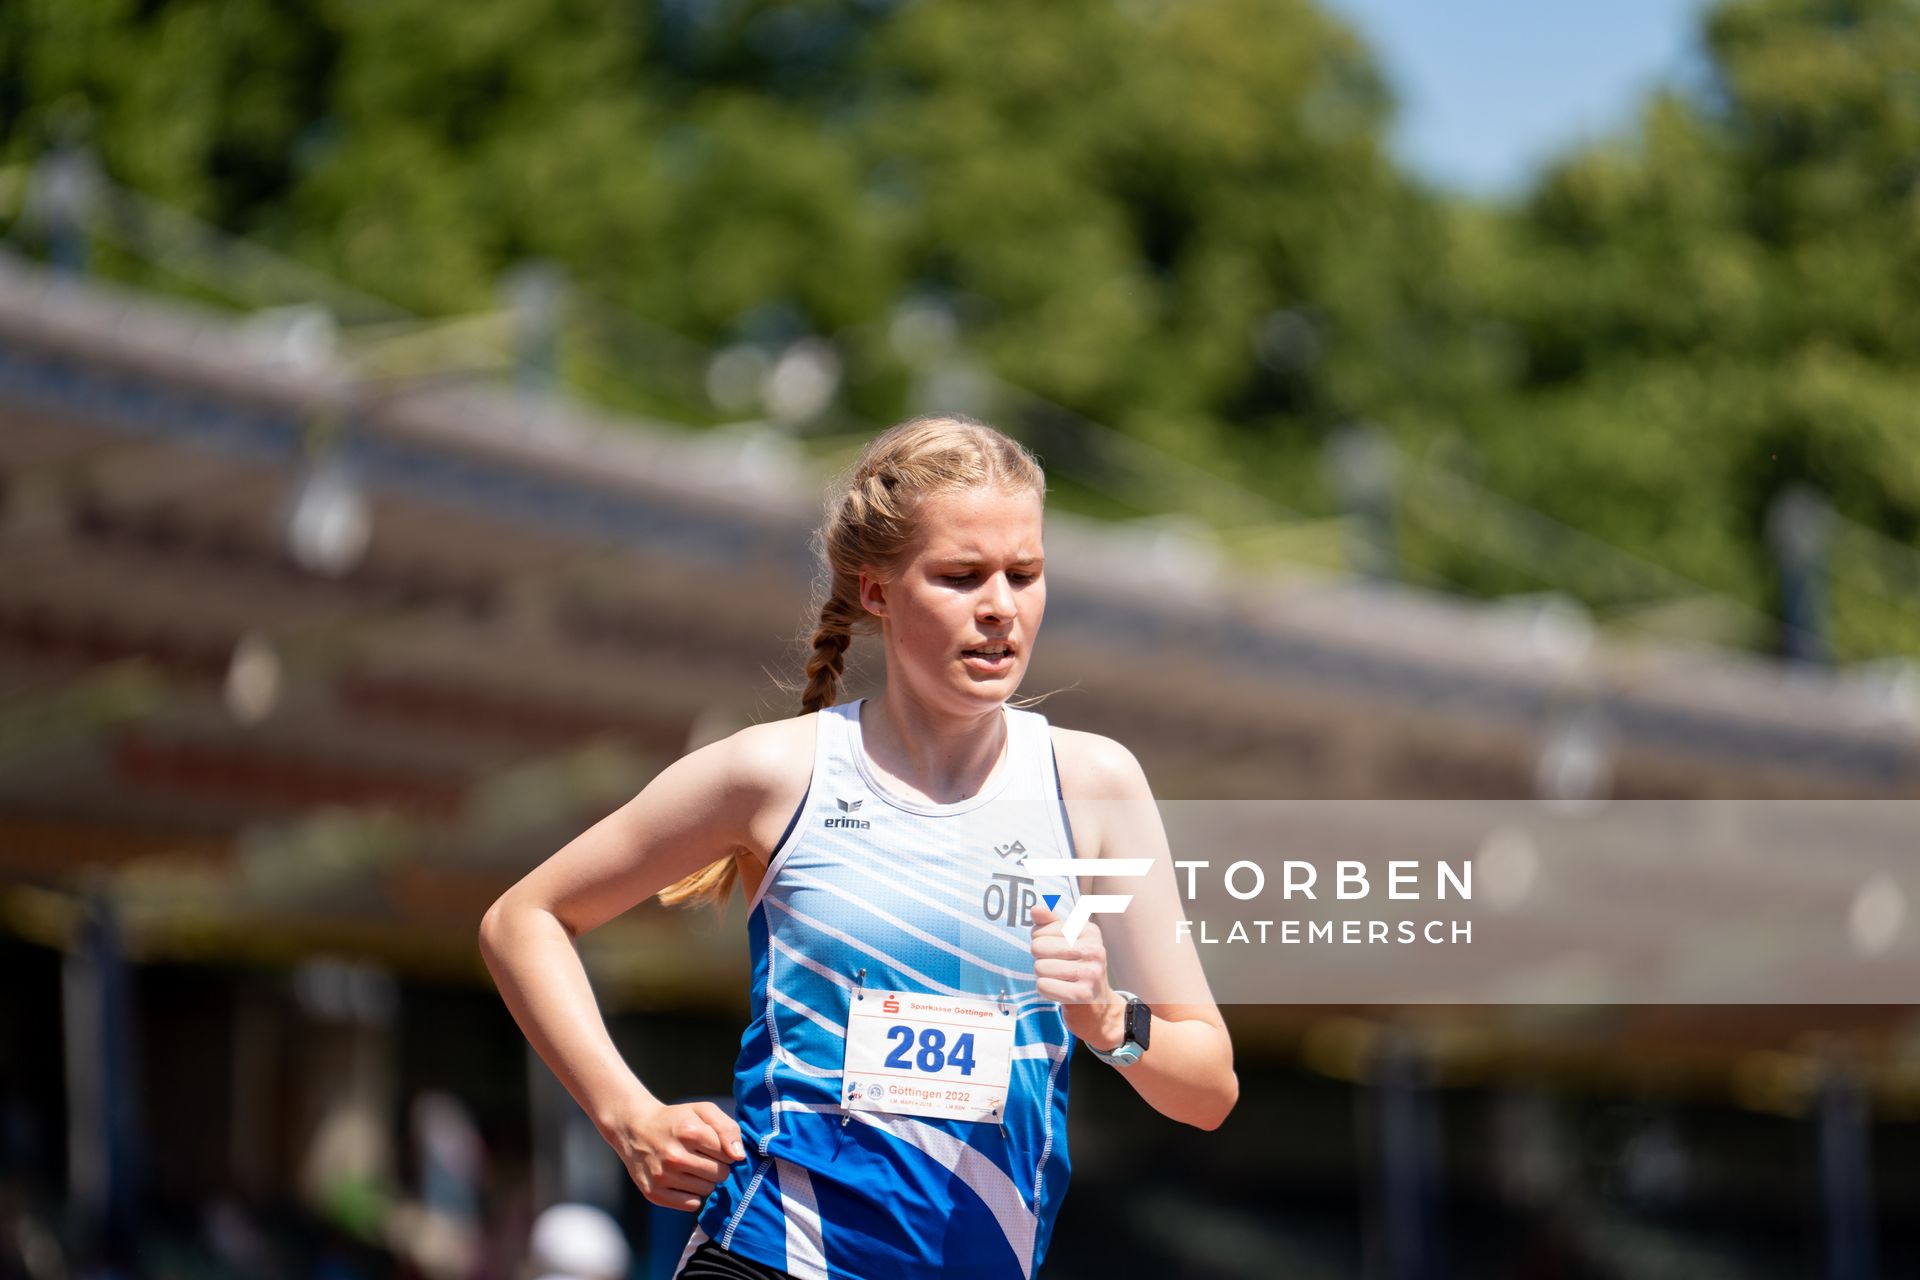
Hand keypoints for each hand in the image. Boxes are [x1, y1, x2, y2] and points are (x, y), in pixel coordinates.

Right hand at [607, 1098, 747, 1211]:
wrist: (634, 1129)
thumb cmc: (676, 1120)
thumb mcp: (703, 1111)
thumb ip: (727, 1128)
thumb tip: (739, 1157)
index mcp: (690, 1131)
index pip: (728, 1154)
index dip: (724, 1150)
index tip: (711, 1145)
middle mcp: (675, 1155)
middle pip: (720, 1174)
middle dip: (717, 1166)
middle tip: (701, 1157)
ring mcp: (662, 1176)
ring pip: (707, 1190)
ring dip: (704, 1180)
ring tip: (690, 1167)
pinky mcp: (654, 1193)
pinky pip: (691, 1205)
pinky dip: (691, 1195)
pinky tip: (682, 1180)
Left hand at [1029, 900, 1125, 1049]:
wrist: (1099, 1006)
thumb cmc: (1077, 967)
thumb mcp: (1068, 940)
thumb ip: (1050, 923)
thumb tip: (1035, 909)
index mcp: (1089, 931)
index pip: (1042, 929)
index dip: (1040, 941)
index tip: (1054, 950)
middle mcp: (1094, 949)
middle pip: (1038, 947)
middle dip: (1040, 958)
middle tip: (1054, 966)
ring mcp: (1090, 972)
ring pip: (1039, 967)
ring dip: (1042, 975)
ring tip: (1058, 978)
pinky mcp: (1082, 994)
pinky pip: (1043, 986)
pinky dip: (1044, 989)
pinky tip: (1058, 990)